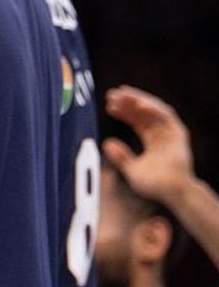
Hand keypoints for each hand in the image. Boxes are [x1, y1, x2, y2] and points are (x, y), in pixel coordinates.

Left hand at [105, 85, 198, 205]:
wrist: (172, 191)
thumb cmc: (155, 185)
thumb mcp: (132, 169)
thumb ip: (121, 157)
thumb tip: (107, 143)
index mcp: (153, 140)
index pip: (137, 120)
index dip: (124, 112)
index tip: (110, 105)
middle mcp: (162, 133)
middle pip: (144, 113)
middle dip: (128, 102)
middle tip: (111, 95)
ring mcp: (171, 132)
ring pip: (154, 109)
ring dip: (138, 100)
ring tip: (122, 95)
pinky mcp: (178, 133)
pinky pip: (166, 115)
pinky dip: (152, 108)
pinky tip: (138, 104)